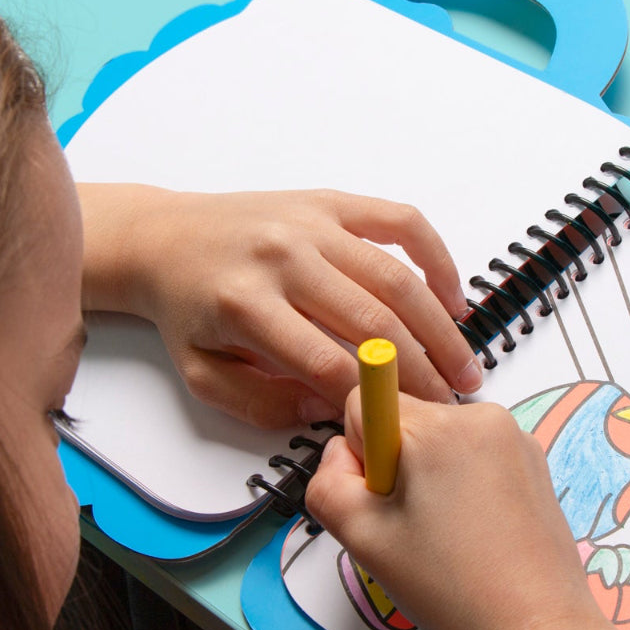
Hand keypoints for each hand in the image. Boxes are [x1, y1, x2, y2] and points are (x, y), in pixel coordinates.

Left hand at [78, 184, 483, 426]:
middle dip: (422, 371)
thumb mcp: (204, 374)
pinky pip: (400, 223)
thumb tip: (329, 408)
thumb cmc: (188, 310)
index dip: (373, 399)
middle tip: (453, 403)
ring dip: (439, 327)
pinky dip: (436, 259)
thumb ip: (262, 403)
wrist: (166, 238)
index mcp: (246, 304)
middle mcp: (283, 257)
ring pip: (396, 278)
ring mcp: (311, 224)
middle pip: (373, 322)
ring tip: (464, 364)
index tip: (404, 426)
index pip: (327, 362)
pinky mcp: (331, 203)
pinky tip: (452, 299)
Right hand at [305, 391, 601, 629]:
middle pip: (406, 420)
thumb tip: (340, 454)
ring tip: (449, 535)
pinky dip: (465, 482)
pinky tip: (476, 532)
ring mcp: (514, 436)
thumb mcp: (362, 537)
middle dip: (396, 465)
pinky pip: (476, 453)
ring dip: (430, 475)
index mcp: (435, 427)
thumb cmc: (451, 587)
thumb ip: (327, 482)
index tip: (384, 498)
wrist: (536, 628)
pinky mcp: (534, 458)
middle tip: (413, 526)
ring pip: (440, 439)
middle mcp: (480, 416)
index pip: (366, 401)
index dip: (360, 453)